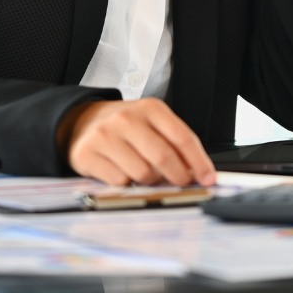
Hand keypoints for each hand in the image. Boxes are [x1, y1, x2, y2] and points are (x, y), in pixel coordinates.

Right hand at [62, 98, 216, 186]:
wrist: (83, 121)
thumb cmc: (126, 126)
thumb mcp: (152, 123)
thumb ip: (173, 142)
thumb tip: (197, 171)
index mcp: (150, 108)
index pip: (182, 136)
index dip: (198, 161)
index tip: (208, 178)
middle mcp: (127, 119)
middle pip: (163, 156)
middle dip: (178, 176)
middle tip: (182, 183)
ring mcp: (106, 136)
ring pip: (142, 173)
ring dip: (150, 181)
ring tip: (145, 172)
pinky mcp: (88, 154)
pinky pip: (119, 182)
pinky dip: (126, 184)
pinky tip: (123, 172)